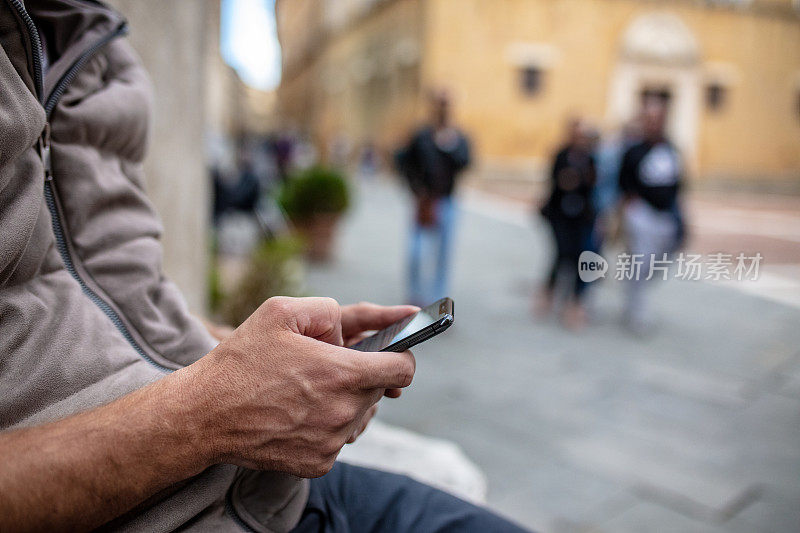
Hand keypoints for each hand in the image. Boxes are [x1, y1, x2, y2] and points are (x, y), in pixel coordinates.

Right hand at [188, 297, 415, 477]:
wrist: (205, 415)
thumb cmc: (242, 361)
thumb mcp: (281, 311)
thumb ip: (328, 311)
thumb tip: (347, 334)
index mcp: (343, 373)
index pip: (403, 370)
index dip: (400, 357)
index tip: (389, 354)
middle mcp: (344, 411)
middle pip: (378, 392)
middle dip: (362, 376)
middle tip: (327, 369)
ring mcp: (332, 441)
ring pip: (358, 416)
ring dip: (344, 402)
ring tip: (308, 391)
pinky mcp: (318, 463)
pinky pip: (337, 439)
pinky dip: (325, 426)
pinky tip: (296, 414)